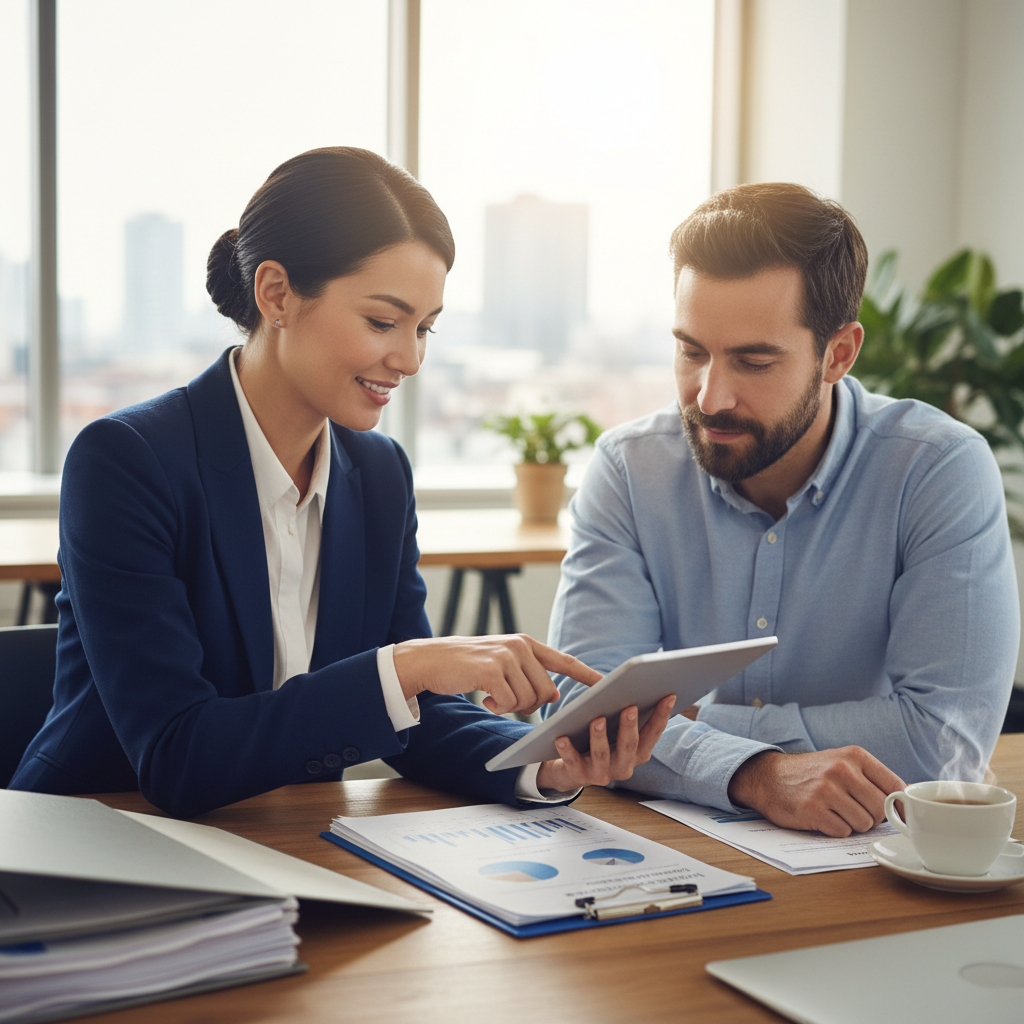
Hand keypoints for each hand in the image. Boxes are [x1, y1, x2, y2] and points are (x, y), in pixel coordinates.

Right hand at [392, 634, 601, 715]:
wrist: (431, 660)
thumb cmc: (467, 666)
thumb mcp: (502, 662)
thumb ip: (528, 673)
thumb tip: (554, 696)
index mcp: (526, 644)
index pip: (564, 661)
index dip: (587, 674)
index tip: (607, 684)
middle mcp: (520, 646)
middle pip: (547, 692)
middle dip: (531, 705)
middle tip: (508, 700)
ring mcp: (506, 657)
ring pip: (529, 700)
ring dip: (512, 706)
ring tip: (493, 696)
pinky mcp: (491, 670)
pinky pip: (510, 703)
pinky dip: (498, 707)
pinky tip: (485, 698)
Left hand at [535, 695, 676, 790]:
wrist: (571, 769)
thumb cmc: (599, 741)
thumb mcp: (616, 730)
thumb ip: (627, 715)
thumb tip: (635, 687)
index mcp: (637, 753)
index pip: (653, 733)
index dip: (662, 715)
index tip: (669, 696)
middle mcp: (624, 766)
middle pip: (629, 746)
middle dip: (630, 726)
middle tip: (630, 707)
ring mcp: (602, 773)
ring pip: (602, 755)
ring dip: (600, 736)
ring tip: (597, 720)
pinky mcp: (579, 776)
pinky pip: (573, 762)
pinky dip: (568, 750)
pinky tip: (562, 737)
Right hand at [727, 746, 904, 837]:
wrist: (769, 777)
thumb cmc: (812, 774)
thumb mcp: (843, 763)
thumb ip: (873, 779)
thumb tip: (908, 802)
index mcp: (855, 755)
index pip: (896, 786)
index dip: (898, 806)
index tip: (893, 814)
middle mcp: (842, 769)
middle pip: (880, 809)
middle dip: (870, 816)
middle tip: (850, 809)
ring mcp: (827, 789)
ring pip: (864, 823)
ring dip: (852, 824)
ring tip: (834, 811)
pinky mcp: (813, 809)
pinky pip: (842, 831)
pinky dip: (835, 829)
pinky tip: (822, 817)